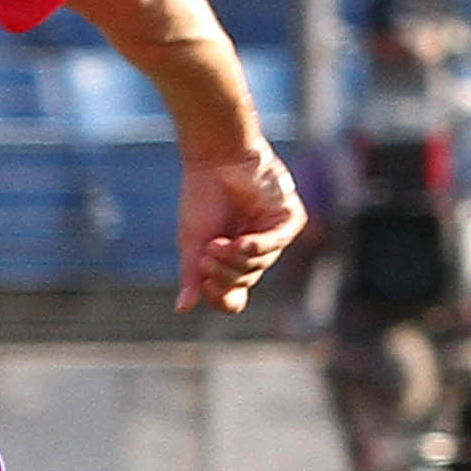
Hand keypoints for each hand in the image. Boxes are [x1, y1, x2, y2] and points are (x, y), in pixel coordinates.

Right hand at [176, 147, 302, 315]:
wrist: (215, 160)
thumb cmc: (202, 199)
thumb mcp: (192, 244)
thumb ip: (191, 277)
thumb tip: (182, 310)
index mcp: (234, 263)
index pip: (233, 297)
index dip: (219, 297)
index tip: (203, 286)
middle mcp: (257, 254)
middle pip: (244, 283)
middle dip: (223, 274)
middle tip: (205, 258)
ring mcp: (274, 237)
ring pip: (259, 266)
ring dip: (235, 259)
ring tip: (215, 243)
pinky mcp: (288, 221)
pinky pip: (275, 244)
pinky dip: (256, 247)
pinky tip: (238, 242)